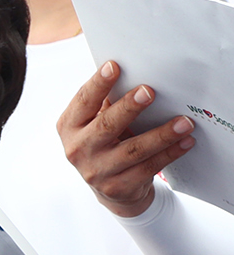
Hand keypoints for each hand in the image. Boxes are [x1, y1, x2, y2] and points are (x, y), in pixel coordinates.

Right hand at [59, 60, 192, 218]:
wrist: (109, 188)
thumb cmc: (104, 145)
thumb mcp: (95, 125)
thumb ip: (106, 105)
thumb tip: (133, 76)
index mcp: (70, 127)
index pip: (83, 101)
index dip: (98, 83)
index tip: (114, 66)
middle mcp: (78, 149)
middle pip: (106, 126)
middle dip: (128, 107)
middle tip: (149, 92)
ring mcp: (97, 170)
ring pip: (133, 150)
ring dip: (161, 134)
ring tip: (183, 122)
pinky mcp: (118, 186)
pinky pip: (149, 167)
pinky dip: (169, 153)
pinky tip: (185, 142)